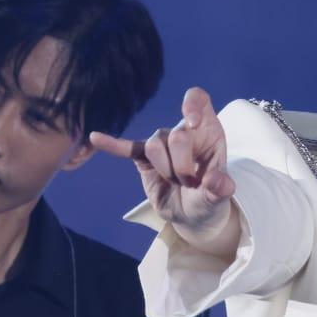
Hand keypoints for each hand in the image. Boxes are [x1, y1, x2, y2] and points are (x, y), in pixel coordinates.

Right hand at [90, 86, 235, 236]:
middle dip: (182, 166)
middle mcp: (183, 130)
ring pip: (154, 146)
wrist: (193, 216)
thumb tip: (218, 183)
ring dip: (166, 171)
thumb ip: (220, 189)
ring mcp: (161, 143)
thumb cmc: (209, 199)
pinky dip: (112, 144)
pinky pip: (127, 149)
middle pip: (175, 135)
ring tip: (176, 184)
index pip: (198, 100)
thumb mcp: (219, 198)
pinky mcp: (142, 157)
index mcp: (208, 130)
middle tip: (190, 184)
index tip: (193, 123)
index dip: (192, 106)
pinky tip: (96, 138)